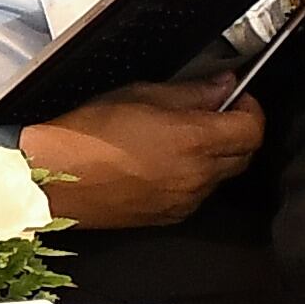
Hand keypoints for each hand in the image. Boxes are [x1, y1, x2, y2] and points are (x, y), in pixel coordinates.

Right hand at [21, 78, 265, 228]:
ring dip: (214, 156)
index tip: (238, 98)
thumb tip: (222, 86)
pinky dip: (193, 178)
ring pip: (222, 176)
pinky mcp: (170, 217)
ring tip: (179, 139)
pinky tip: (162, 164)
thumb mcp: (136, 95)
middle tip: (214, 113)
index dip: (250, 108)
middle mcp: (197, 175)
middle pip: (245, 154)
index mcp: (194, 140)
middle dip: (237, 132)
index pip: (252, 128)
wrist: (52, 179)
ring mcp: (186, 200)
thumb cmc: (84, 134)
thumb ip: (189, 92)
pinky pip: (198, 195)